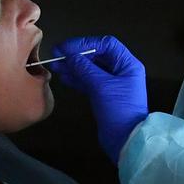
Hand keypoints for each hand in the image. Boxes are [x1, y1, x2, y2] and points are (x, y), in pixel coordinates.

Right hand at [50, 36, 147, 163]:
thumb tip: (71, 56)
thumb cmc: (118, 110)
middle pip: (97, 56)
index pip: (106, 45)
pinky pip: (89, 81)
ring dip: (74, 67)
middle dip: (77, 55)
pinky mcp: (104, 95)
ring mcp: (113, 84)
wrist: (125, 140)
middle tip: (57, 55)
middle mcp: (121, 71)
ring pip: (91, 69)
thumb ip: (85, 69)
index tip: (66, 48)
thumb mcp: (101, 86)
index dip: (86, 43)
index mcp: (127, 64)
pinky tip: (64, 77)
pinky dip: (77, 78)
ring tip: (56, 66)